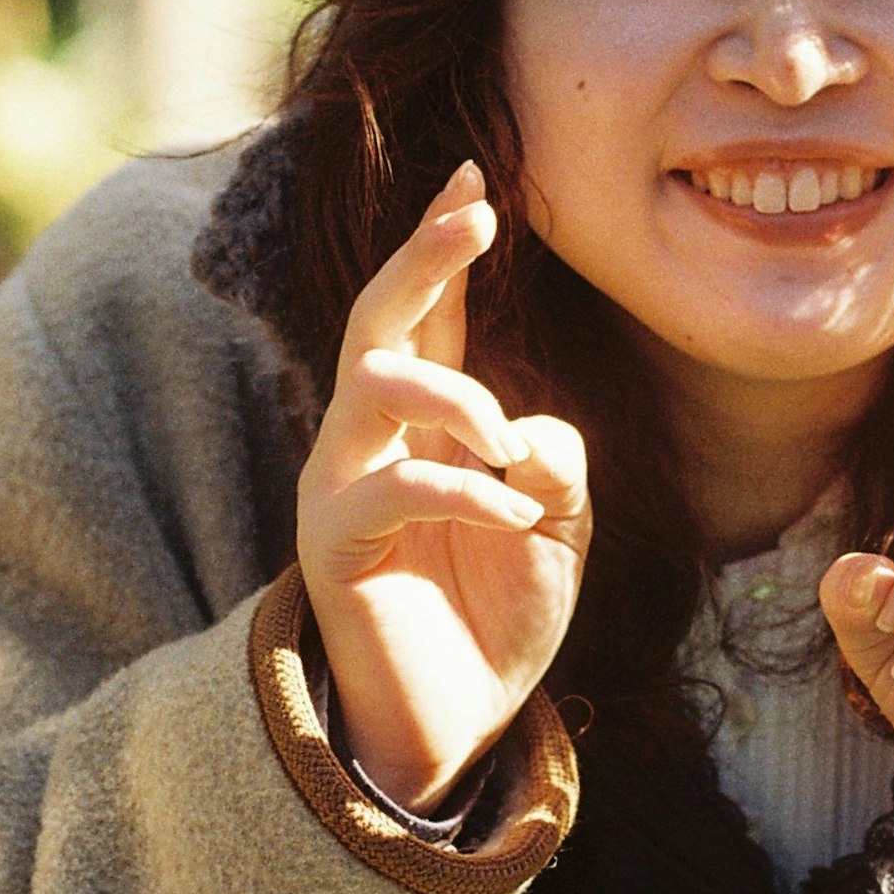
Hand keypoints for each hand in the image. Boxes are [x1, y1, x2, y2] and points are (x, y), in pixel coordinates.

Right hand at [297, 164, 590, 811]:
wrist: (456, 721)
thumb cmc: (498, 614)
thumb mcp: (558, 526)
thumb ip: (555, 459)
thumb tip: (529, 424)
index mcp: (428, 418)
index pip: (430, 309)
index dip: (446, 239)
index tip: (478, 172)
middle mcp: (373, 434)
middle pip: (381, 316)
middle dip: (425, 255)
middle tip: (476, 212)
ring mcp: (345, 482)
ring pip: (377, 382)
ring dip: (459, 397)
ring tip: (509, 447)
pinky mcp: (335, 542)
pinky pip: (394, 486)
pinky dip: (468, 492)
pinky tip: (517, 517)